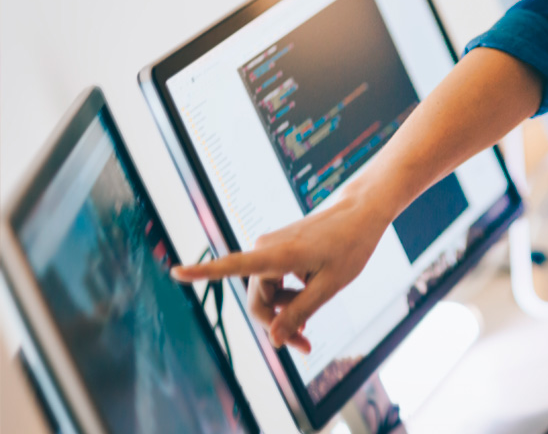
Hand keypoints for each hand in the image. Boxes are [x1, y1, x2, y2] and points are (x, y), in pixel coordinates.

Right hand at [171, 189, 390, 352]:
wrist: (361, 212)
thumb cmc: (350, 245)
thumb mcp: (330, 286)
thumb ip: (300, 312)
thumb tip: (273, 341)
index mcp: (278, 254)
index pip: (233, 265)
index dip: (203, 272)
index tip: (175, 271)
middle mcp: (267, 248)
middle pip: (257, 300)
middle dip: (277, 325)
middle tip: (305, 346)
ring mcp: (271, 247)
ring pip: (267, 293)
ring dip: (285, 312)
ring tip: (310, 327)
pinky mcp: (278, 249)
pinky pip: (274, 281)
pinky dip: (288, 296)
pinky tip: (308, 301)